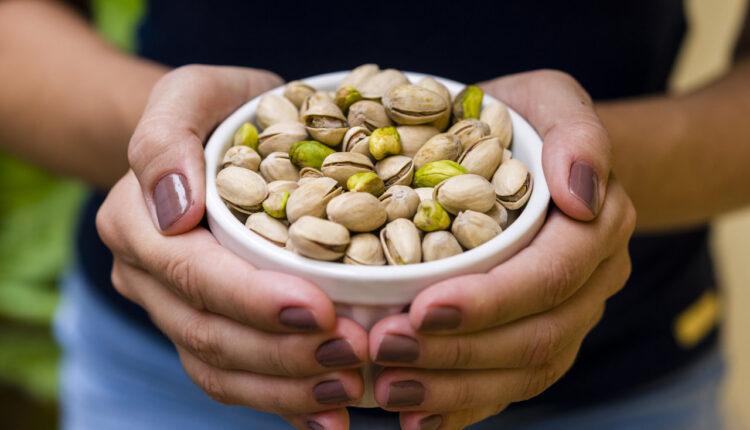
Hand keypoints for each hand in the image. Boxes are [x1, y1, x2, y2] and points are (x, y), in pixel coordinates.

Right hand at [97, 65, 367, 428]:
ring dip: (286, 388)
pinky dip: (281, 401)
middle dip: (283, 354)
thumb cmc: (216, 109)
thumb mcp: (191, 93)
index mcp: (137, 222)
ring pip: (220, 368)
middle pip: (208, 333)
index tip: (321, 311)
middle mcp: (148, 276)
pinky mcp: (207, 328)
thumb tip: (172, 208)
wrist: (218, 139)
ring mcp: (174, 309)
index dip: (254, 300)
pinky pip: (235, 378)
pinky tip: (328, 414)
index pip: (193, 274)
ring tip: (350, 388)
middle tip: (355, 355)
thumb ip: (165, 136)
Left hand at [367, 70, 635, 428]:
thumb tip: (582, 194)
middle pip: (535, 336)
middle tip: (384, 352)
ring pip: (521, 372)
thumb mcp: (549, 99)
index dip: (490, 300)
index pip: (550, 276)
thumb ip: (576, 133)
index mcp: (596, 227)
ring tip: (387, 390)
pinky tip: (416, 417)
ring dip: (453, 389)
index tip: (422, 309)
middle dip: (458, 353)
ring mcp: (565, 317)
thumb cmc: (525, 121)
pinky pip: (508, 386)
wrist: (525, 153)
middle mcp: (589, 282)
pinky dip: (462, 407)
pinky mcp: (535, 339)